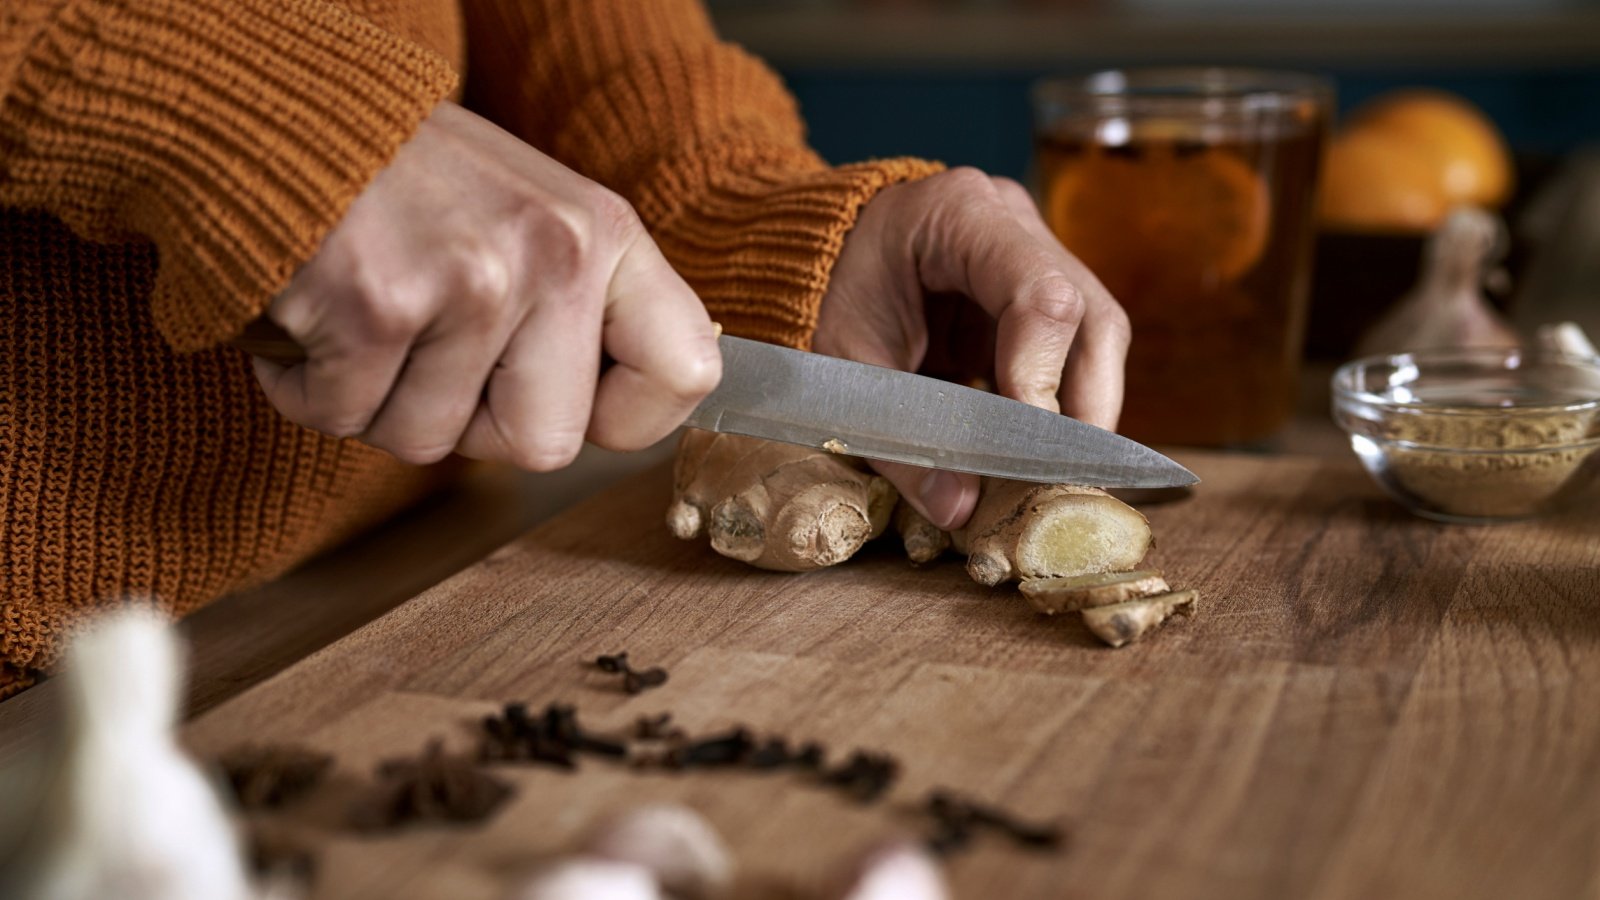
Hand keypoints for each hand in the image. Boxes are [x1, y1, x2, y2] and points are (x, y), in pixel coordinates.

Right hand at [250, 102, 720, 469]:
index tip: (568, 404)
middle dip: (473, 427)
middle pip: (547, 445)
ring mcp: (474, 280)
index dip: (624, 418)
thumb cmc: (403, 180)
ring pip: (431, 443)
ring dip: (378, 403)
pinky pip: (346, 419)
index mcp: (607, 233)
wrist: (274, 107)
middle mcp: (557, 253)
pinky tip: (310, 319)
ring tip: (362, 318)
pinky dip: (309, 389)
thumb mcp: (529, 215)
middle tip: (429, 356)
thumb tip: (610, 417)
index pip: (686, 372)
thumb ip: (579, 306)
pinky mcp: (380, 306)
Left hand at [813, 168, 1130, 529]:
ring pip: (1097, 337)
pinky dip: (1060, 406)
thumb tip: (959, 508)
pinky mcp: (1033, 294)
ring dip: (1081, 413)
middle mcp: (1013, 223)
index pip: (1043, 296)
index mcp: (960, 215)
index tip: (1027, 449)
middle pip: (1093, 318)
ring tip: (1048, 475)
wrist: (809, 254)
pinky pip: (1072, 352)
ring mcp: (1032, 253)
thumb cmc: (822, 293)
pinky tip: (1033, 451)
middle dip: (1084, 408)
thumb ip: (899, 437)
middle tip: (1062, 482)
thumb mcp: (843, 367)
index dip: (1044, 377)